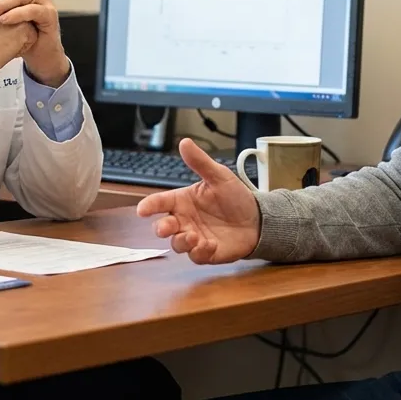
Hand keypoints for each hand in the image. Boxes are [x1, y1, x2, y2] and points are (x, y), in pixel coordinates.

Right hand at [135, 139, 260, 263]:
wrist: (257, 219)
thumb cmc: (235, 197)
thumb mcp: (219, 176)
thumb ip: (200, 162)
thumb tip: (185, 142)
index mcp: (183, 201)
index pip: (160, 202)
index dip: (149, 206)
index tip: (143, 210)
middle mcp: (185, 220)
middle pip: (163, 227)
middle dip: (161, 228)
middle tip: (167, 227)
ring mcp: (194, 237)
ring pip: (177, 244)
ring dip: (181, 241)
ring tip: (194, 236)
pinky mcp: (206, 252)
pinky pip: (195, 256)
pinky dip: (200, 252)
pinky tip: (210, 244)